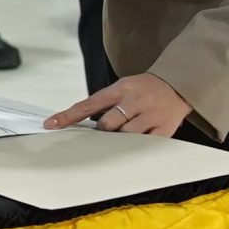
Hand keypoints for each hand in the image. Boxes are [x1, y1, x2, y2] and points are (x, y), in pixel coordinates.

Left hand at [46, 73, 190, 138]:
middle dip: (105, 130)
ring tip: (132, 127)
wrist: (177, 84)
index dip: (68, 116)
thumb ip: (105, 103)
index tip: (51, 124)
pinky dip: (139, 144)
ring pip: (125, 136)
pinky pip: (145, 144)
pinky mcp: (164, 128)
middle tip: (113, 126)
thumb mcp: (123, 87)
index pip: (88, 105)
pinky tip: (144, 135)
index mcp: (119, 89)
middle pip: (106, 125)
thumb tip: (80, 121)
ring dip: (123, 137)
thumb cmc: (144, 89)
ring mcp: (150, 115)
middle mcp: (134, 100)